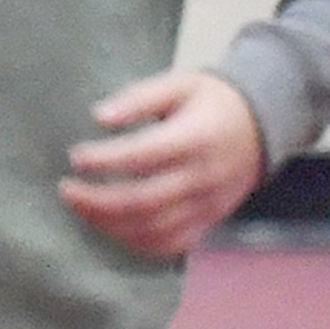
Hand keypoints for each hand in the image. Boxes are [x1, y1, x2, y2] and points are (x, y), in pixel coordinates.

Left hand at [59, 69, 263, 260]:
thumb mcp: (180, 84)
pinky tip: (110, 226)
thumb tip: (100, 116)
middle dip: (96, 201)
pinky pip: (171, 244)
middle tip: (66, 189)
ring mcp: (208, 205)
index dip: (105, 160)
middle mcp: (204, 177)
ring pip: (153, 229)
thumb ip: (139, 98)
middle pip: (143, 202)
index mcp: (196, 139)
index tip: (75, 157)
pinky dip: (136, 242)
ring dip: (109, 224)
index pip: (144, 156)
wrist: (264, 125)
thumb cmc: (213, 101)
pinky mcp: (209, 221)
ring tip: (80, 206)